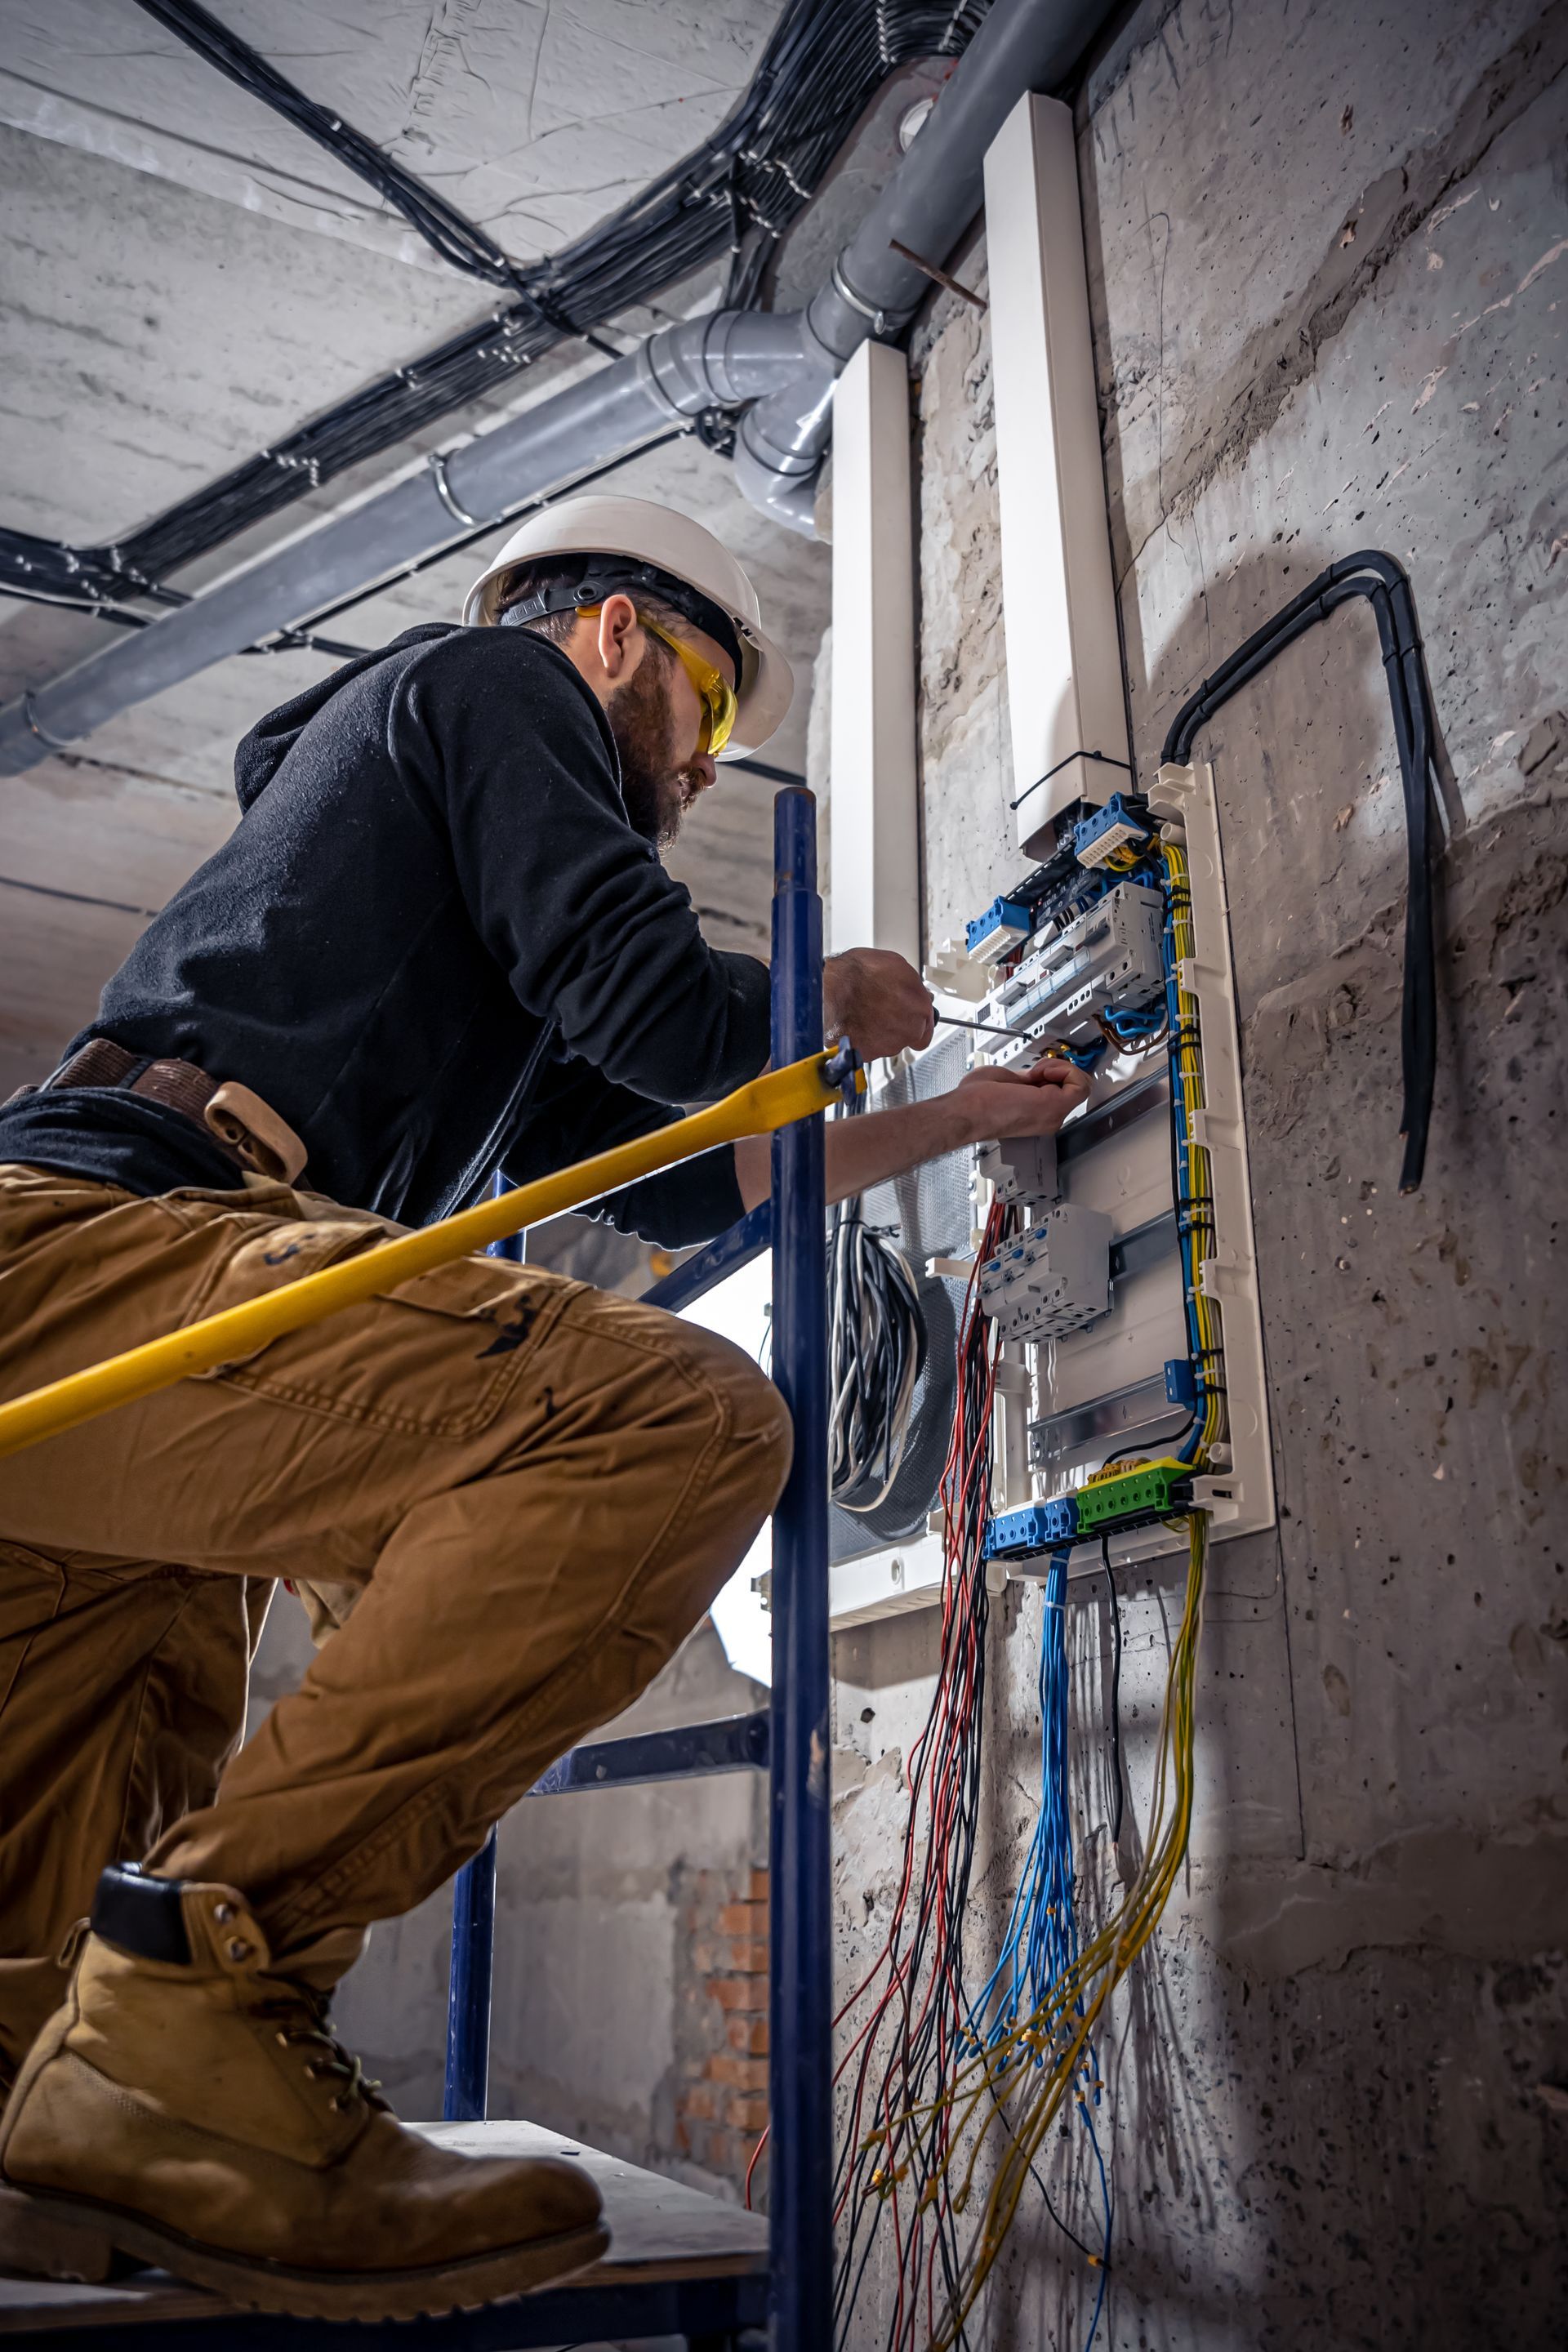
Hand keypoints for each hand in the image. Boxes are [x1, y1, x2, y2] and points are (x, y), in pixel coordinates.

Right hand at [823, 948, 934, 1059]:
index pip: (928, 1023)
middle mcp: (909, 1030)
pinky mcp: (869, 1054)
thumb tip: (918, 993)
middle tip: (884, 1012)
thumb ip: (912, 985)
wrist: (826, 992)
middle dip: (900, 1025)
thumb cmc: (857, 974)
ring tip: (866, 1014)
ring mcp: (889, 1045)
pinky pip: (871, 1050)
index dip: (915, 1017)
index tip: (908, 1014)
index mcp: (920, 1007)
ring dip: (882, 1032)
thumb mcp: (895, 965)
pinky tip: (857, 1024)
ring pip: (890, 1044)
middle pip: (910, 1036)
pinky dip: (865, 1040)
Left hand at [948, 1056, 1092, 1145]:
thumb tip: (1033, 1073)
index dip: (1051, 1072)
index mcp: (1035, 1113)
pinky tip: (1043, 1072)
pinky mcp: (1056, 1107)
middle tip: (1035, 1070)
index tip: (1033, 1070)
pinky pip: (1080, 1084)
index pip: (1062, 1090)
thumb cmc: (974, 1102)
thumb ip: (1023, 1080)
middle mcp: (1048, 1117)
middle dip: (1059, 1068)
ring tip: (1039, 1070)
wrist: (967, 1110)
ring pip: (1081, 1084)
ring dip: (1062, 1068)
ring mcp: (1053, 1115)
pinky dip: (1065, 1070)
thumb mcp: (1004, 1082)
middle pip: (1074, 1087)